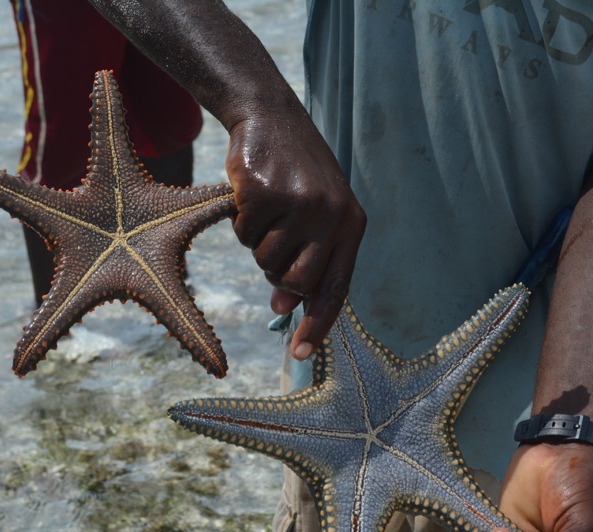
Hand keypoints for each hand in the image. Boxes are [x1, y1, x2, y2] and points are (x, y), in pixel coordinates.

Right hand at [224, 113, 364, 359]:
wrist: (270, 115)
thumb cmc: (294, 173)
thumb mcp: (314, 216)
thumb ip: (308, 259)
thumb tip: (283, 306)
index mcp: (351, 224)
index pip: (336, 287)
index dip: (319, 323)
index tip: (302, 355)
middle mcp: (331, 216)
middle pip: (296, 281)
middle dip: (276, 275)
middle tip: (272, 244)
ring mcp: (300, 204)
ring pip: (265, 260)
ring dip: (257, 243)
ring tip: (267, 209)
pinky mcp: (266, 193)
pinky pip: (243, 235)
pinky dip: (240, 221)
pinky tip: (250, 193)